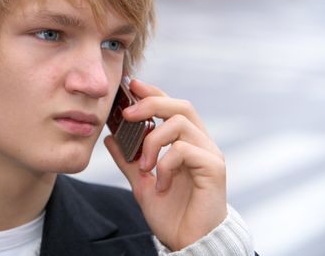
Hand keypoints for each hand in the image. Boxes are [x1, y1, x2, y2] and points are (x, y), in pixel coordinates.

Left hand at [104, 79, 226, 250]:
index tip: (132, 85)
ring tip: (143, 166)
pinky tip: (160, 183)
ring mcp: (210, 154)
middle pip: (180, 106)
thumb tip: (110, 138)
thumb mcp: (141, 182)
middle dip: (151, 103)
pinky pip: (184, 150)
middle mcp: (201, 144)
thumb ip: (128, 160)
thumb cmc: (171, 213)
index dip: (153, 93)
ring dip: (153, 141)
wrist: (188, 243)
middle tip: (127, 114)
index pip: (171, 107)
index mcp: (186, 143)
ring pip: (180, 123)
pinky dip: (165, 164)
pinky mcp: (214, 169)